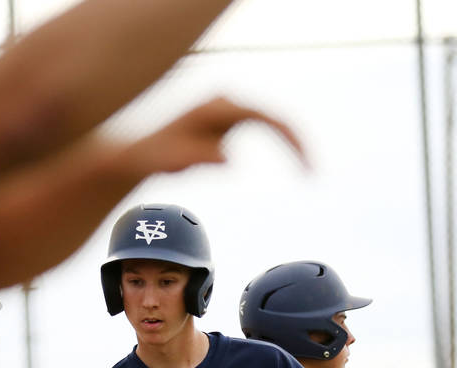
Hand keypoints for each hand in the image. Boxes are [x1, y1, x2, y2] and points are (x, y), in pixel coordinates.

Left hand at [131, 96, 307, 174]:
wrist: (142, 154)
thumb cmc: (157, 158)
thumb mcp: (176, 160)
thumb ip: (200, 156)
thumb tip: (229, 157)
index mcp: (221, 106)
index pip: (270, 119)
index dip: (293, 143)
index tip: (305, 170)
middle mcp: (228, 101)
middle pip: (277, 119)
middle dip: (299, 146)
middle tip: (314, 176)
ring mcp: (230, 109)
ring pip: (274, 124)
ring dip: (293, 147)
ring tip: (309, 174)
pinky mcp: (229, 121)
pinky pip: (265, 130)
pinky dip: (281, 146)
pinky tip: (293, 165)